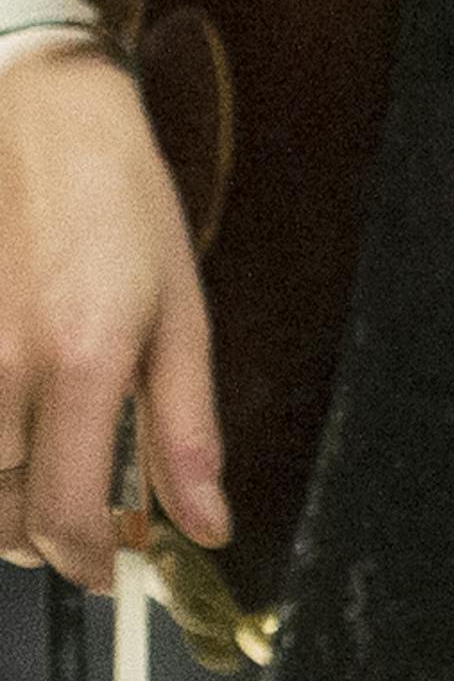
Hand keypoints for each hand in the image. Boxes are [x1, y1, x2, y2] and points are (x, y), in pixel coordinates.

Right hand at [0, 30, 228, 585]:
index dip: (91, 563)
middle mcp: (4, 367)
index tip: (112, 566)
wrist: (42, 114)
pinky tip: (10, 416)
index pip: (67, 520)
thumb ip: (186, 431)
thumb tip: (205, 526)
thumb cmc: (118, 201)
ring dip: (4, 498)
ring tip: (43, 467)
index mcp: (82, 362)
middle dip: (46, 539)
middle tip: (81, 520)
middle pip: (4, 519)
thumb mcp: (178, 312)